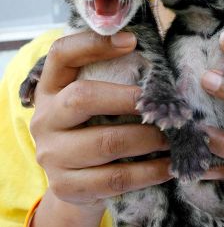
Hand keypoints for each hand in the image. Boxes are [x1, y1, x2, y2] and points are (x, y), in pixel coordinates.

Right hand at [30, 31, 170, 210]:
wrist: (76, 185)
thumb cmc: (96, 131)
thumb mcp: (96, 104)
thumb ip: (114, 83)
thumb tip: (164, 72)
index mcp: (50, 89)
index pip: (61, 55)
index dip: (92, 43)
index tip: (131, 40)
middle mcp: (44, 119)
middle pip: (83, 98)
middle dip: (131, 99)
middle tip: (166, 105)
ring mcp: (51, 155)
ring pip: (107, 142)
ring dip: (149, 138)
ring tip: (177, 136)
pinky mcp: (66, 186)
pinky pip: (115, 178)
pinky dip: (149, 171)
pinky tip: (170, 166)